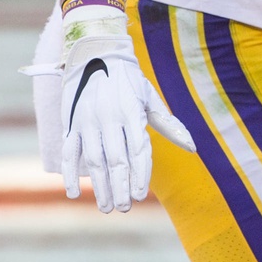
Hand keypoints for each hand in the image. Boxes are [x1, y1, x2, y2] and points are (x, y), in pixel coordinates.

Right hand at [60, 21, 194, 211]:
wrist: (96, 53)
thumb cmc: (128, 80)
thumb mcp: (149, 97)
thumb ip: (169, 124)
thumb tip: (192, 147)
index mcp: (131, 111)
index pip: (138, 149)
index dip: (140, 173)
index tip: (141, 195)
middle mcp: (109, 117)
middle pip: (116, 159)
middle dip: (120, 186)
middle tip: (123, 208)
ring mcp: (87, 121)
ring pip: (93, 160)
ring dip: (99, 185)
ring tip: (106, 206)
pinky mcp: (70, 122)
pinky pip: (69, 151)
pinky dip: (70, 173)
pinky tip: (75, 193)